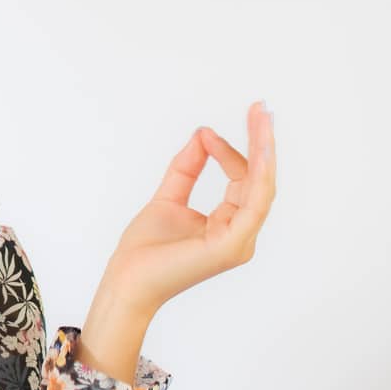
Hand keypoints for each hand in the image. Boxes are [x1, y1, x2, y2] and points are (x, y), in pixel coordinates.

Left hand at [100, 100, 276, 312]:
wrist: (126, 282)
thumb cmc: (145, 251)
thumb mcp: (168, 197)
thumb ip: (187, 168)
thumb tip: (203, 134)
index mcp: (228, 224)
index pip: (241, 179)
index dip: (228, 152)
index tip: (206, 134)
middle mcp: (240, 233)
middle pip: (259, 180)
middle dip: (261, 142)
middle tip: (260, 107)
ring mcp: (239, 241)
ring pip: (262, 188)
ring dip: (264, 151)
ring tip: (262, 118)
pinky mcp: (232, 245)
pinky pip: (254, 205)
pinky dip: (257, 175)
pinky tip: (258, 150)